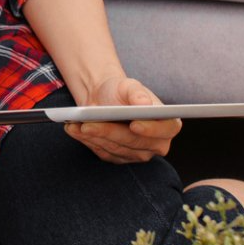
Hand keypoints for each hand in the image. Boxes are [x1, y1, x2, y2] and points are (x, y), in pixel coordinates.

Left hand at [63, 76, 179, 163]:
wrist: (103, 100)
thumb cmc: (120, 91)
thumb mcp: (128, 86)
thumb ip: (137, 93)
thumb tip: (144, 103)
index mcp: (167, 124)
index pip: (165, 131)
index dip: (151, 130)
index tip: (134, 124)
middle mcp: (156, 144)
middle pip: (134, 142)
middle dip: (110, 132)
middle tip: (89, 124)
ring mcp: (137, 154)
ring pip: (116, 149)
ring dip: (95, 137)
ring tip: (78, 125)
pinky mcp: (119, 158)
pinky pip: (104, 153)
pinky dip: (89, 141)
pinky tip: (76, 130)